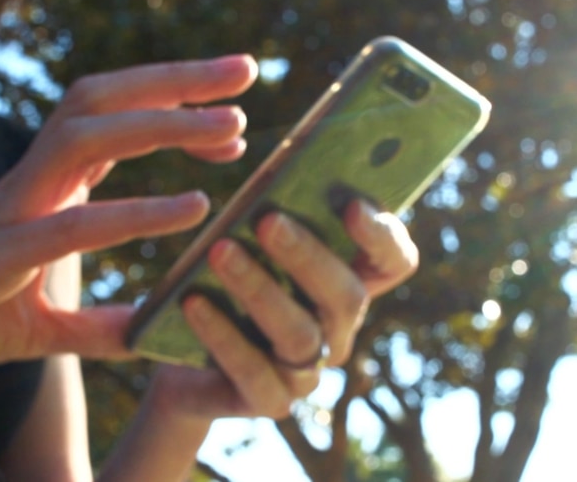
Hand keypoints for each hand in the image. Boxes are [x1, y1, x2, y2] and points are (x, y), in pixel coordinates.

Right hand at [0, 55, 258, 384]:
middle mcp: (27, 184)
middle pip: (103, 102)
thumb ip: (94, 326)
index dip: (172, 113)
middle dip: (177, 82)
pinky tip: (192, 208)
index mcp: (39, 193)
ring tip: (233, 125)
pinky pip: (71, 223)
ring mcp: (8, 212)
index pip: (111, 128)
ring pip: (87, 135)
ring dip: (162, 123)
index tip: (232, 124)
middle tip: (249, 74)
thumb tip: (148, 333)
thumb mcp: (36, 326)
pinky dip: (135, 213)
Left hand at [148, 200, 417, 420]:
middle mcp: (337, 331)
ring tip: (220, 251)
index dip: (382, 236)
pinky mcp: (269, 401)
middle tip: (267, 220)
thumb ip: (272, 214)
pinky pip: (252, 371)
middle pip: (346, 297)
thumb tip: (276, 175)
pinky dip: (222, 333)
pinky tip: (193, 301)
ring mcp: (307, 371)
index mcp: (345, 283)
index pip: (394, 263)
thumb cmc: (222, 283)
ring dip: (259, 288)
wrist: (182, 361)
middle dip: (307, 255)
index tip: (353, 205)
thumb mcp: (246, 245)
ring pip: (300, 334)